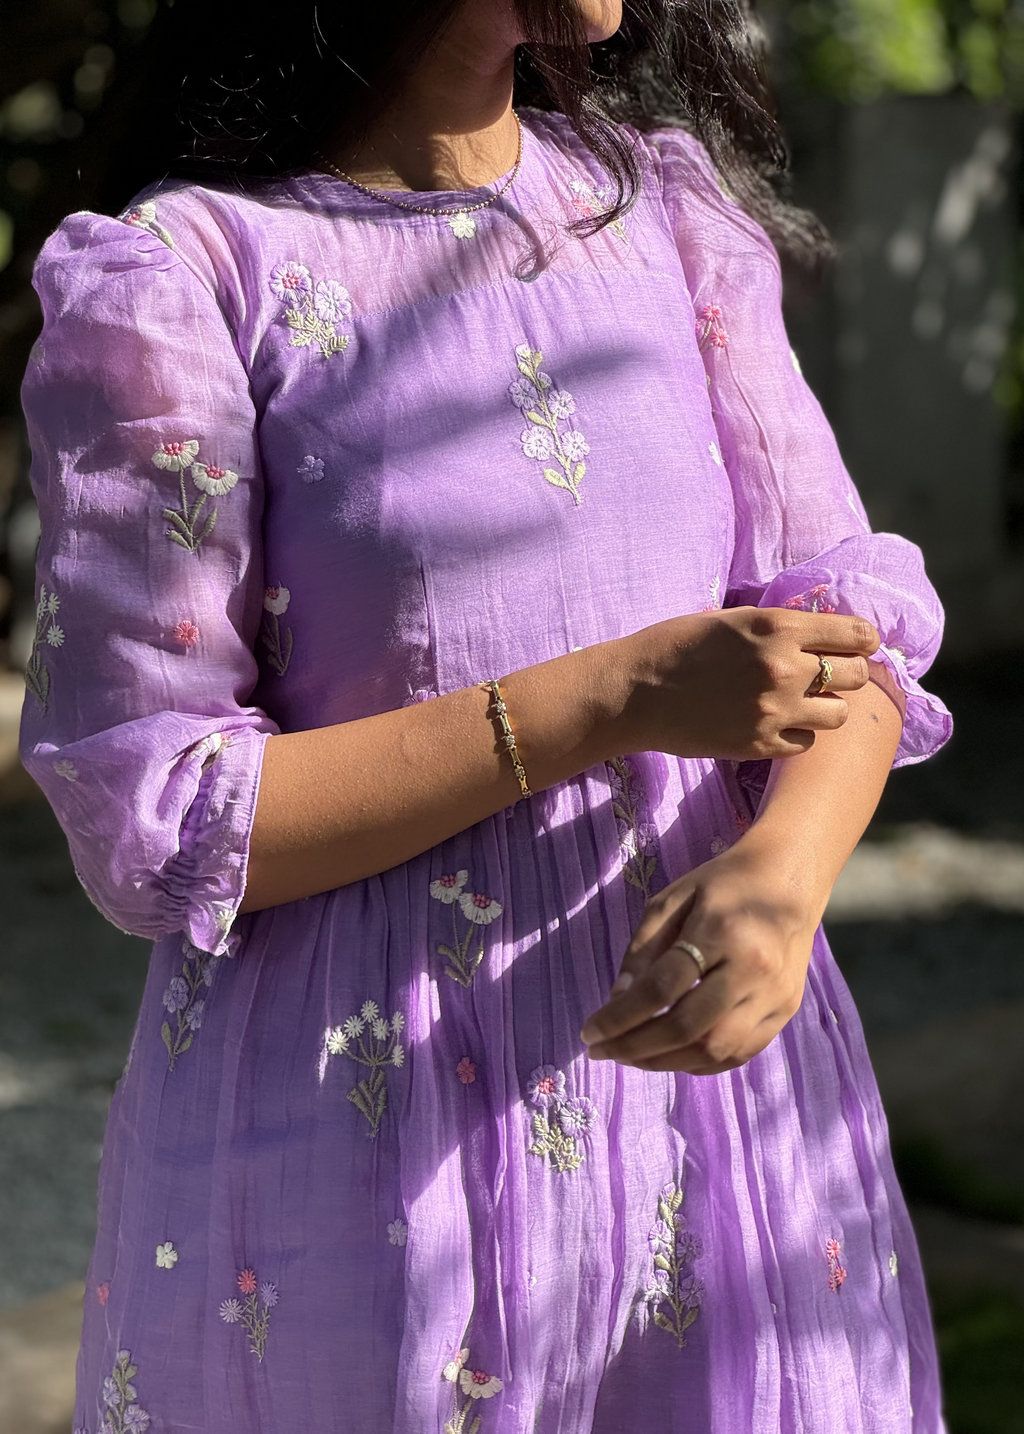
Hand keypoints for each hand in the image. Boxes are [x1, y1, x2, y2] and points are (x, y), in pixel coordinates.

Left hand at [579, 844, 820, 1074]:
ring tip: (631, 1057)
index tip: (589, 1032)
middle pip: (686, 1026)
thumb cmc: (723, 885)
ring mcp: (774, 996)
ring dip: (664, 1062)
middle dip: (636, 1047)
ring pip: (713, 1050)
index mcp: (720, 930)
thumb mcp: (672, 898)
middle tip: (604, 1051)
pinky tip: (670, 1056)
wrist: (789, 880)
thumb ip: (643, 948)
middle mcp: (752, 969)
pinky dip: (699, 1063)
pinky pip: (738, 1054)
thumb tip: (617, 1001)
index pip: (661, 988)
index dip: (620, 1017)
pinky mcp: (785, 1012)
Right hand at [611, 606, 879, 761]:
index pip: (858, 635)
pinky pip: (806, 743)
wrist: (635, 692)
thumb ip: (782, 628)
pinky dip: (798, 734)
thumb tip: (826, 633)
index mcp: (778, 628)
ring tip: (801, 703)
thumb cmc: (678, 646)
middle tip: (825, 674)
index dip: (860, 641)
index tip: (852, 645)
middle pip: (856, 674)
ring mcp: (774, 711)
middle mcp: (784, 668)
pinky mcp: (760, 744)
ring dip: (825, 707)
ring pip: (839, 714)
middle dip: (845, 672)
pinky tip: (776, 723)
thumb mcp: (735, 619)